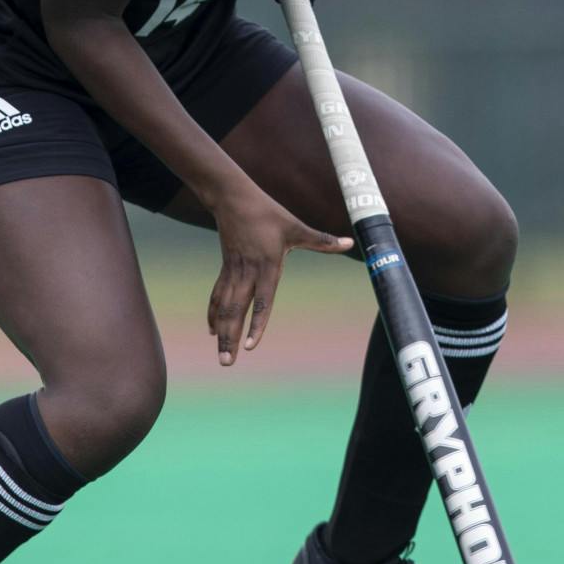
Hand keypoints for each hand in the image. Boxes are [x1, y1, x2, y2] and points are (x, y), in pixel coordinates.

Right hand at [203, 182, 350, 365]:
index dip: (256, 324)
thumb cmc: (268, 213)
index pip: (262, 302)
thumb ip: (322, 240)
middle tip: (227, 363)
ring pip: (224, 308)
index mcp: (267, 266)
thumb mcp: (297, 227)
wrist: (233, 200)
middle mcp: (247, 273)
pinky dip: (213, 314)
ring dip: (221, 332)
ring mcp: (234, 272)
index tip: (251, 346)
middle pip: (236, 311)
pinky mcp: (226, 269)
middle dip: (231, 338)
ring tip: (221, 356)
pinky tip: (211, 331)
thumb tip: (351, 243)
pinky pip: (217, 296)